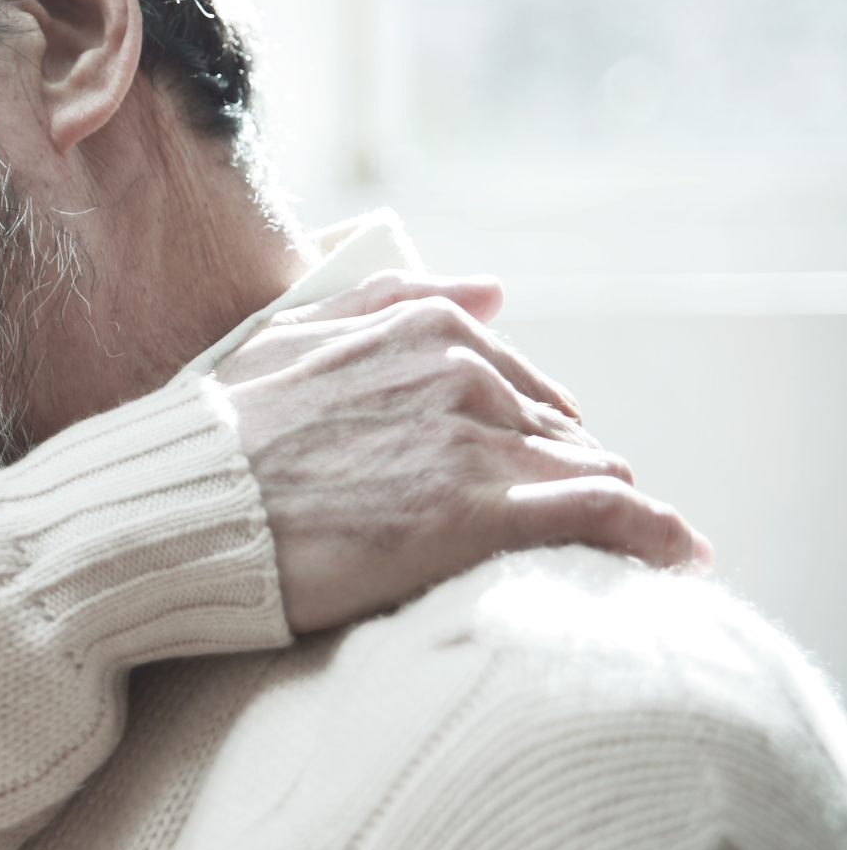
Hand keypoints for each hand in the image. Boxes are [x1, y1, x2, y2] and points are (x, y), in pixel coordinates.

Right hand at [215, 271, 711, 633]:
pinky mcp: (473, 515)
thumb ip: (396, 299)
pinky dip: (650, 537)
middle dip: (569, 480)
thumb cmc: (213, 433)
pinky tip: (677, 560)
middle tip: (560, 538)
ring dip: (610, 516)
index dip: (533, 441)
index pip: (528, 386)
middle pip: (565, 434)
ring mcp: (471, 443)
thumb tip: (494, 286)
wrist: (173, 506)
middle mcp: (462, 373)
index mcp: (426, 328)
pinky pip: (601, 515)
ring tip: (615, 563)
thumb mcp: (293, 334)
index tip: (529, 484)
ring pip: (592, 473)